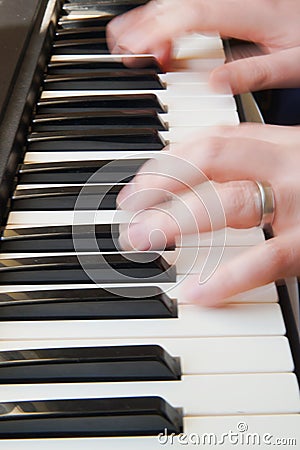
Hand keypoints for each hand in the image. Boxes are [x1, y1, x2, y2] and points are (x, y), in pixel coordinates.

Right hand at [107, 0, 299, 93]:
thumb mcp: (289, 65)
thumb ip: (252, 73)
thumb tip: (213, 83)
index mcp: (253, 13)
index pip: (194, 16)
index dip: (160, 31)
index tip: (136, 50)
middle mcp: (236, 0)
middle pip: (179, 4)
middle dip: (143, 25)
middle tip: (119, 49)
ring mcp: (230, 1)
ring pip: (180, 3)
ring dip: (150, 22)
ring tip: (127, 45)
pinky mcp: (228, 6)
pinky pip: (189, 9)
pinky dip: (167, 23)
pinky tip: (159, 43)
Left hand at [117, 124, 299, 305]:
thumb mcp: (294, 167)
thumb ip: (255, 167)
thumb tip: (198, 179)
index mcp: (280, 145)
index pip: (214, 138)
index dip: (169, 158)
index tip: (142, 180)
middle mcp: (285, 164)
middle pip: (209, 159)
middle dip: (159, 182)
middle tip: (129, 208)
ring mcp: (297, 201)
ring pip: (226, 202)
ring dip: (173, 221)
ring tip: (141, 240)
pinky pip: (264, 260)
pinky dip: (226, 278)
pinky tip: (196, 292)